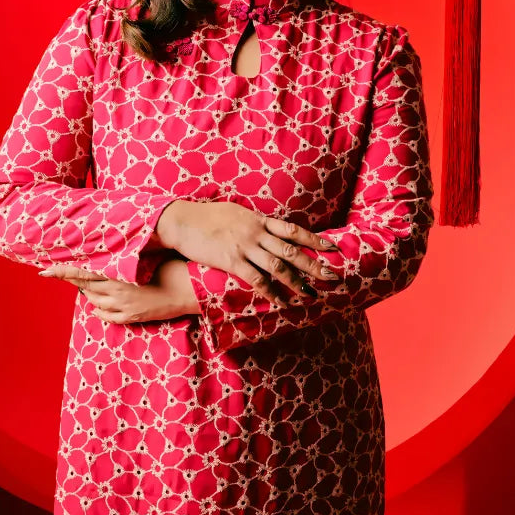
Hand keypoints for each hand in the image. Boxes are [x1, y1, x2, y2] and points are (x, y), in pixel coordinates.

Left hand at [38, 259, 200, 322]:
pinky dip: (99, 308)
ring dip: (90, 292)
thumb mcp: (145, 254)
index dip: (63, 272)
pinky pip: (105, 315)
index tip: (45, 272)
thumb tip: (111, 247)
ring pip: (93, 300)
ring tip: (92, 284)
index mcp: (119, 272)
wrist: (188, 289)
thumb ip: (125, 253)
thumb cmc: (170, 265)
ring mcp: (122, 306)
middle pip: (85, 286)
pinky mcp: (130, 317)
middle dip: (74, 280)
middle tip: (62, 274)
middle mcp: (116, 290)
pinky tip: (100, 303)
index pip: (84, 271)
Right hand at [155, 200, 340, 303]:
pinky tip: (281, 302)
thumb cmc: (207, 217)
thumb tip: (268, 228)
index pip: (293, 230)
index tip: (332, 248)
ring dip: (296, 282)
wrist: (182, 220)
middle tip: (332, 277)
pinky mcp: (231, 261)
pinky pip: (257, 279)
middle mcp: (256, 232)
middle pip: (292, 251)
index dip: (315, 240)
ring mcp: (245, 247)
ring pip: (279, 266)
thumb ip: (254, 222)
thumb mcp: (236, 213)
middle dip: (313, 265)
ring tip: (310, 294)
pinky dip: (271, 292)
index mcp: (259, 220)